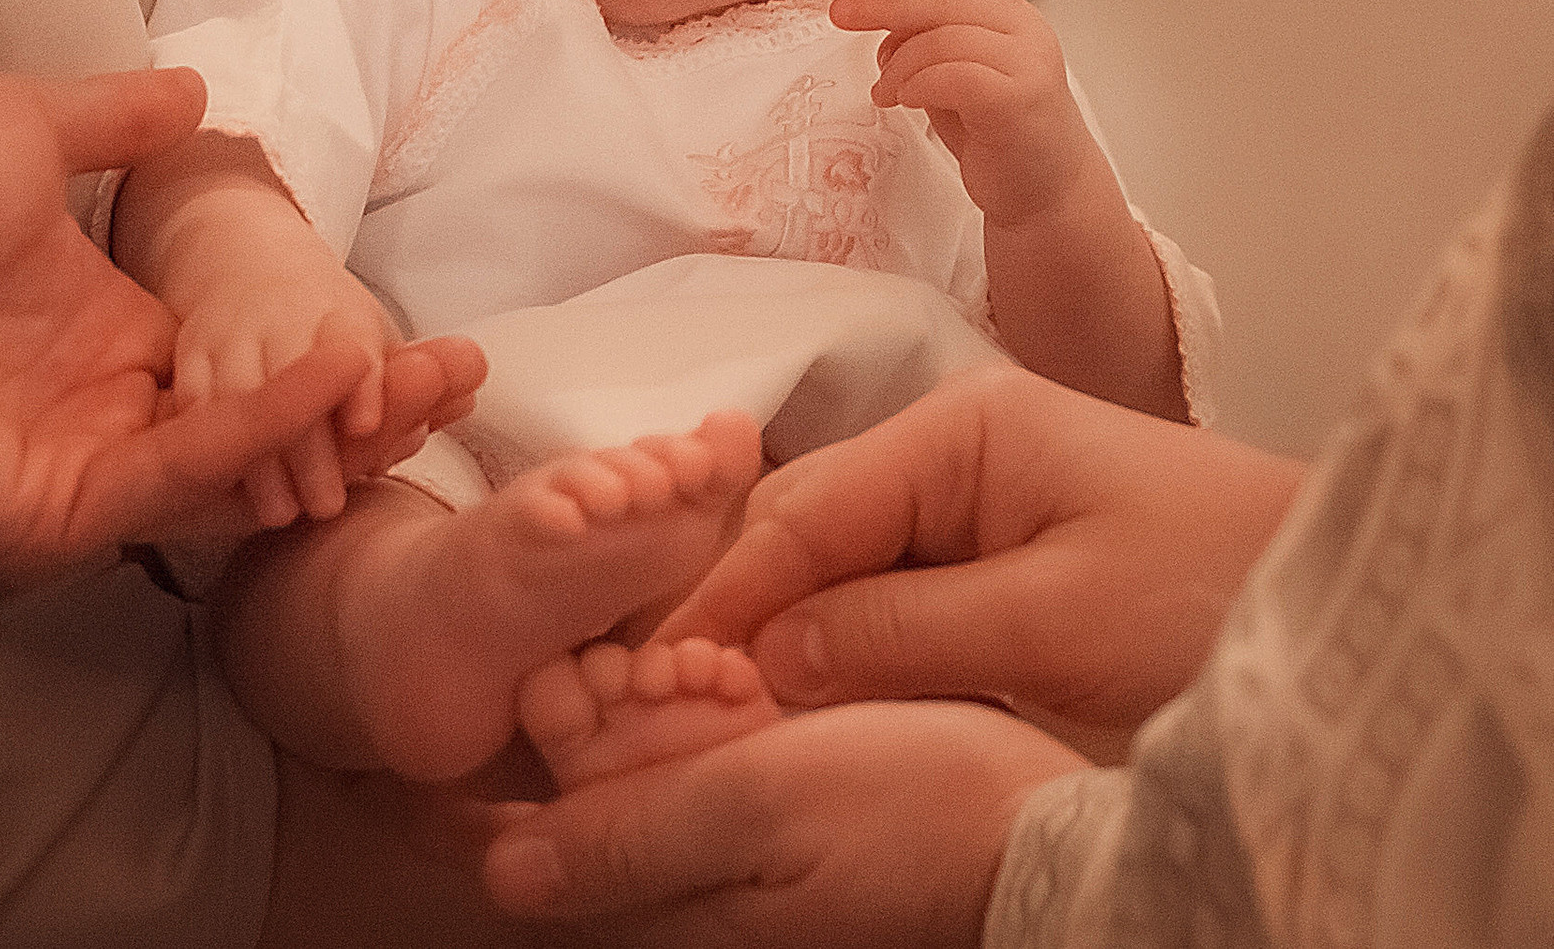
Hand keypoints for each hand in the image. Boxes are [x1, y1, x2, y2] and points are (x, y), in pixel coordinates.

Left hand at [0, 68, 422, 582]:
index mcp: (112, 336)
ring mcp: (82, 467)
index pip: (249, 365)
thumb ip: (117, 122)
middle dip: (360, 410)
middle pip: (262, 433)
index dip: (333, 353)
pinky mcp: (49, 510)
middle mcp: (110, 411)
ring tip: (418, 379)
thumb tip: (198, 92)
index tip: (426, 331)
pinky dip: (245, 432)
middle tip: (458, 375)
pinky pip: (168, 479)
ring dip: (326, 427)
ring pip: (234, 470)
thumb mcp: (27, 127)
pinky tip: (315, 376)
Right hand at [166, 211, 409, 527]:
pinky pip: (191, 399)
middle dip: (308, 444)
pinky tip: (222, 487)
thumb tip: (470, 391)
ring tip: (278, 512)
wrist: (242, 256)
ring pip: (237, 395)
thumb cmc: (323, 318)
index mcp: (336, 313)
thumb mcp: (374, 333)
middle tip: (327, 505)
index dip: (360, 381)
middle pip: (292, 378)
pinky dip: (204, 442)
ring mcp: (231, 335)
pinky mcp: (190, 354)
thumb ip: (420, 373)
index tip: (367, 426)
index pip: (350, 343)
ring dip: (257, 457)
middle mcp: (282, 318)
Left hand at [482, 699, 1084, 946]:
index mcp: (671, 902)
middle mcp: (696, 884)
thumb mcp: (756, 808)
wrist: (1053, 828)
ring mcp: (746, 845)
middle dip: (604, 708)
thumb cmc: (914, 815)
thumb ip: (629, 834)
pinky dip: (718, 700)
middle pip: (598, 787)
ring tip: (705, 655)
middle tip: (636, 655)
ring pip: (654, 758)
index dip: (526, 753)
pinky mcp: (791, 804)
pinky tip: (743, 663)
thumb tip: (504, 871)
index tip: (534, 687)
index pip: (546, 836)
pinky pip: (719, 749)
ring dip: (660, 694)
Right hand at [658, 366, 1302, 758]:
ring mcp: (971, 503)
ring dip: (780, 635)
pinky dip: (835, 648)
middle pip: (803, 527)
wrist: (1341, 609)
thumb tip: (763, 659)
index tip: (658, 671)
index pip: (802, 507)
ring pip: (833, 567)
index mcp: (962, 427)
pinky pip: (882, 598)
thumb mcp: (1054, 622)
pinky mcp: (990, 561)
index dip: (724, 596)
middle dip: (735, 611)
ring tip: (712, 709)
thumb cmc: (1216, 594)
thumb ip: (897, 630)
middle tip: (664, 701)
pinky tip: (798, 699)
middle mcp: (953, 449)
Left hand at [828, 0, 1103, 229]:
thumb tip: (874, 19)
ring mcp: (1027, 65)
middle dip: (883, 4)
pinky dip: (919, 85)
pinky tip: (905, 101)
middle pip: (943, 0)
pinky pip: (954, 77)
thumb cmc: (999, 136)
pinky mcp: (1018, 100)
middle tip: (840, 15)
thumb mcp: (955, 76)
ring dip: (898, 65)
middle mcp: (1025, 33)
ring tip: (885, 93)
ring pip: (943, 39)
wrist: (1048, 192)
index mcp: (1011, 17)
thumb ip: (927, 44)